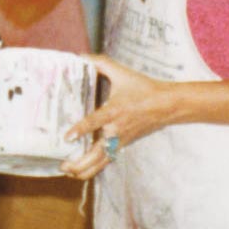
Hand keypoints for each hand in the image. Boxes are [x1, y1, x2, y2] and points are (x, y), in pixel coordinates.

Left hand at [59, 54, 169, 179]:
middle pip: (96, 153)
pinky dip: (94, 168)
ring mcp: (120, 140)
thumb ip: (100, 63)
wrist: (166, 104)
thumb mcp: (121, 72)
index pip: (95, 122)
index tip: (67, 137)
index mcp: (114, 111)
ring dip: (85, 169)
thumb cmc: (143, 88)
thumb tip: (81, 56)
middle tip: (62, 164)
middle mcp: (116, 129)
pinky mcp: (123, 145)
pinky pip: (107, 160)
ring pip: (101, 162)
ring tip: (68, 171)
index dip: (81, 130)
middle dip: (79, 162)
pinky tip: (82, 170)